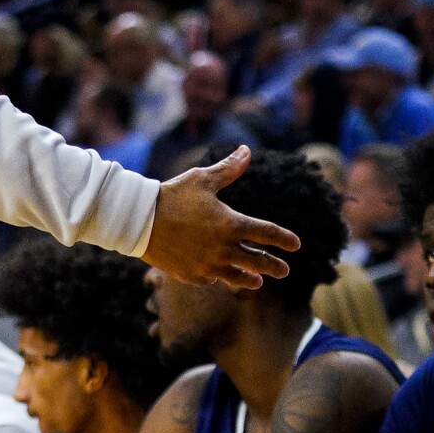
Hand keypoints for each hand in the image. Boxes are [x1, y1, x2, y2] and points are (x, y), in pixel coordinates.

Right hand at [143, 146, 300, 290]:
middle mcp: (223, 249)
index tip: (295, 245)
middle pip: (256, 261)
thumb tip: (247, 151)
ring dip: (249, 278)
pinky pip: (209, 279)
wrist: (138, 220)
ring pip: (235, 276)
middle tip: (285, 270)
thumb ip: (228, 169)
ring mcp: (206, 265)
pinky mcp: (190, 274)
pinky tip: (220, 276)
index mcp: (230, 224)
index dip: (283, 239)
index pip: (266, 233)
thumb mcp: (202, 179)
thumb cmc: (172, 195)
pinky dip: (217, 277)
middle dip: (273, 265)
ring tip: (257, 282)